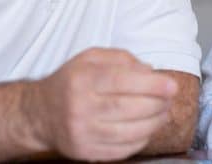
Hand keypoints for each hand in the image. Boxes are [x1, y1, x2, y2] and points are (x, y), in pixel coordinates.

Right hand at [26, 48, 177, 160]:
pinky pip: (122, 150)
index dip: (150, 84)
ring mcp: (81, 132)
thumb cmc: (72, 82)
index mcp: (81, 79)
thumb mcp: (91, 59)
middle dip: (157, 104)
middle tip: (170, 98)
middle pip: (127, 108)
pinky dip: (141, 139)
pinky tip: (147, 128)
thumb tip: (151, 72)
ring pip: (128, 132)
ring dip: (154, 123)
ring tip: (163, 112)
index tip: (171, 85)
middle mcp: (79, 107)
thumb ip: (122, 59)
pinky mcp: (85, 151)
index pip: (120, 81)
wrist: (41, 112)